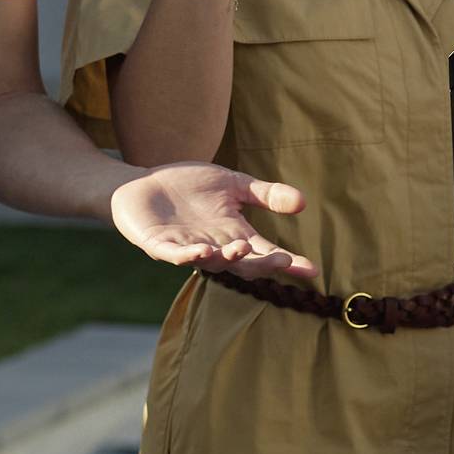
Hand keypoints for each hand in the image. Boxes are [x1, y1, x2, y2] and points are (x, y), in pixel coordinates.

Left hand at [109, 163, 316, 278]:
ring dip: (228, 257)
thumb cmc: (188, 186)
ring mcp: (188, 249)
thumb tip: (302, 202)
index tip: (311, 269)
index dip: (288, 263)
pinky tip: (201, 252)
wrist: (142, 185)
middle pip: (244, 264)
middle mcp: (215, 247)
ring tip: (241, 248)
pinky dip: (188, 257)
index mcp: (235, 235)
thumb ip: (265, 194)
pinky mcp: (160, 246)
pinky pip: (176, 256)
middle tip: (282, 260)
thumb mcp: (233, 184)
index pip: (266, 253)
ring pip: (212, 262)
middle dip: (263, 264)